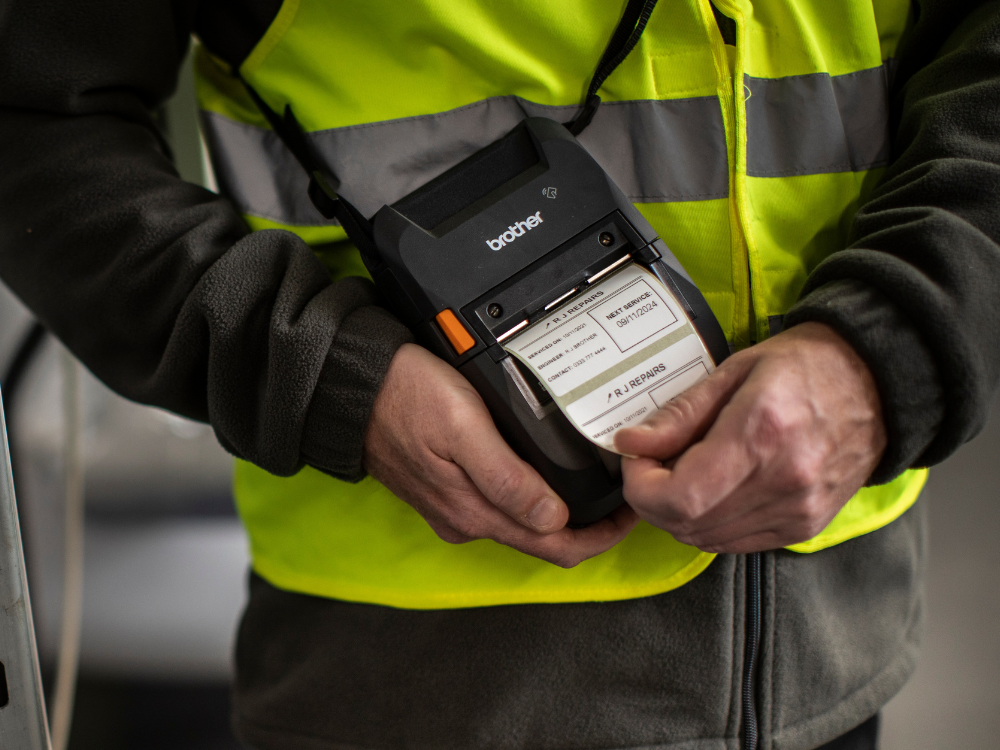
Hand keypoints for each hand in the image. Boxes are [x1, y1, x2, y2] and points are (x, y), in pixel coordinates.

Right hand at [364, 343, 637, 566]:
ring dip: (563, 510)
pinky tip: (547, 470)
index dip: (602, 537)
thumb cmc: (406, 396)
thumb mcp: (462, 428)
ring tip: (595, 478)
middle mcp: (467, 518)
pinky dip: (534, 495)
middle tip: (624, 492)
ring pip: (523, 521)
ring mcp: (455, 505)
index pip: (556, 547)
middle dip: (590, 525)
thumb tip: (554, 519)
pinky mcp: (447, 487)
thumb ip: (507, 477)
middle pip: (544, 538)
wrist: (351, 386)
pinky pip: (501, 503)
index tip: (632, 510)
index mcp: (475, 511)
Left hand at [614, 322, 885, 553]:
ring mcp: (798, 511)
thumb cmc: (807, 366)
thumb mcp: (734, 371)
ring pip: (707, 539)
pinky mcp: (805, 526)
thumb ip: (679, 415)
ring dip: (679, 513)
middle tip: (654, 461)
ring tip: (685, 470)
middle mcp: (783, 483)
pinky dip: (710, 522)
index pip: (680, 497)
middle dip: (653, 498)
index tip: (637, 457)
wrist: (879, 383)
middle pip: (687, 524)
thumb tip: (630, 443)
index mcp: (761, 434)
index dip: (642, 487)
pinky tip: (714, 487)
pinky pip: (736, 542)